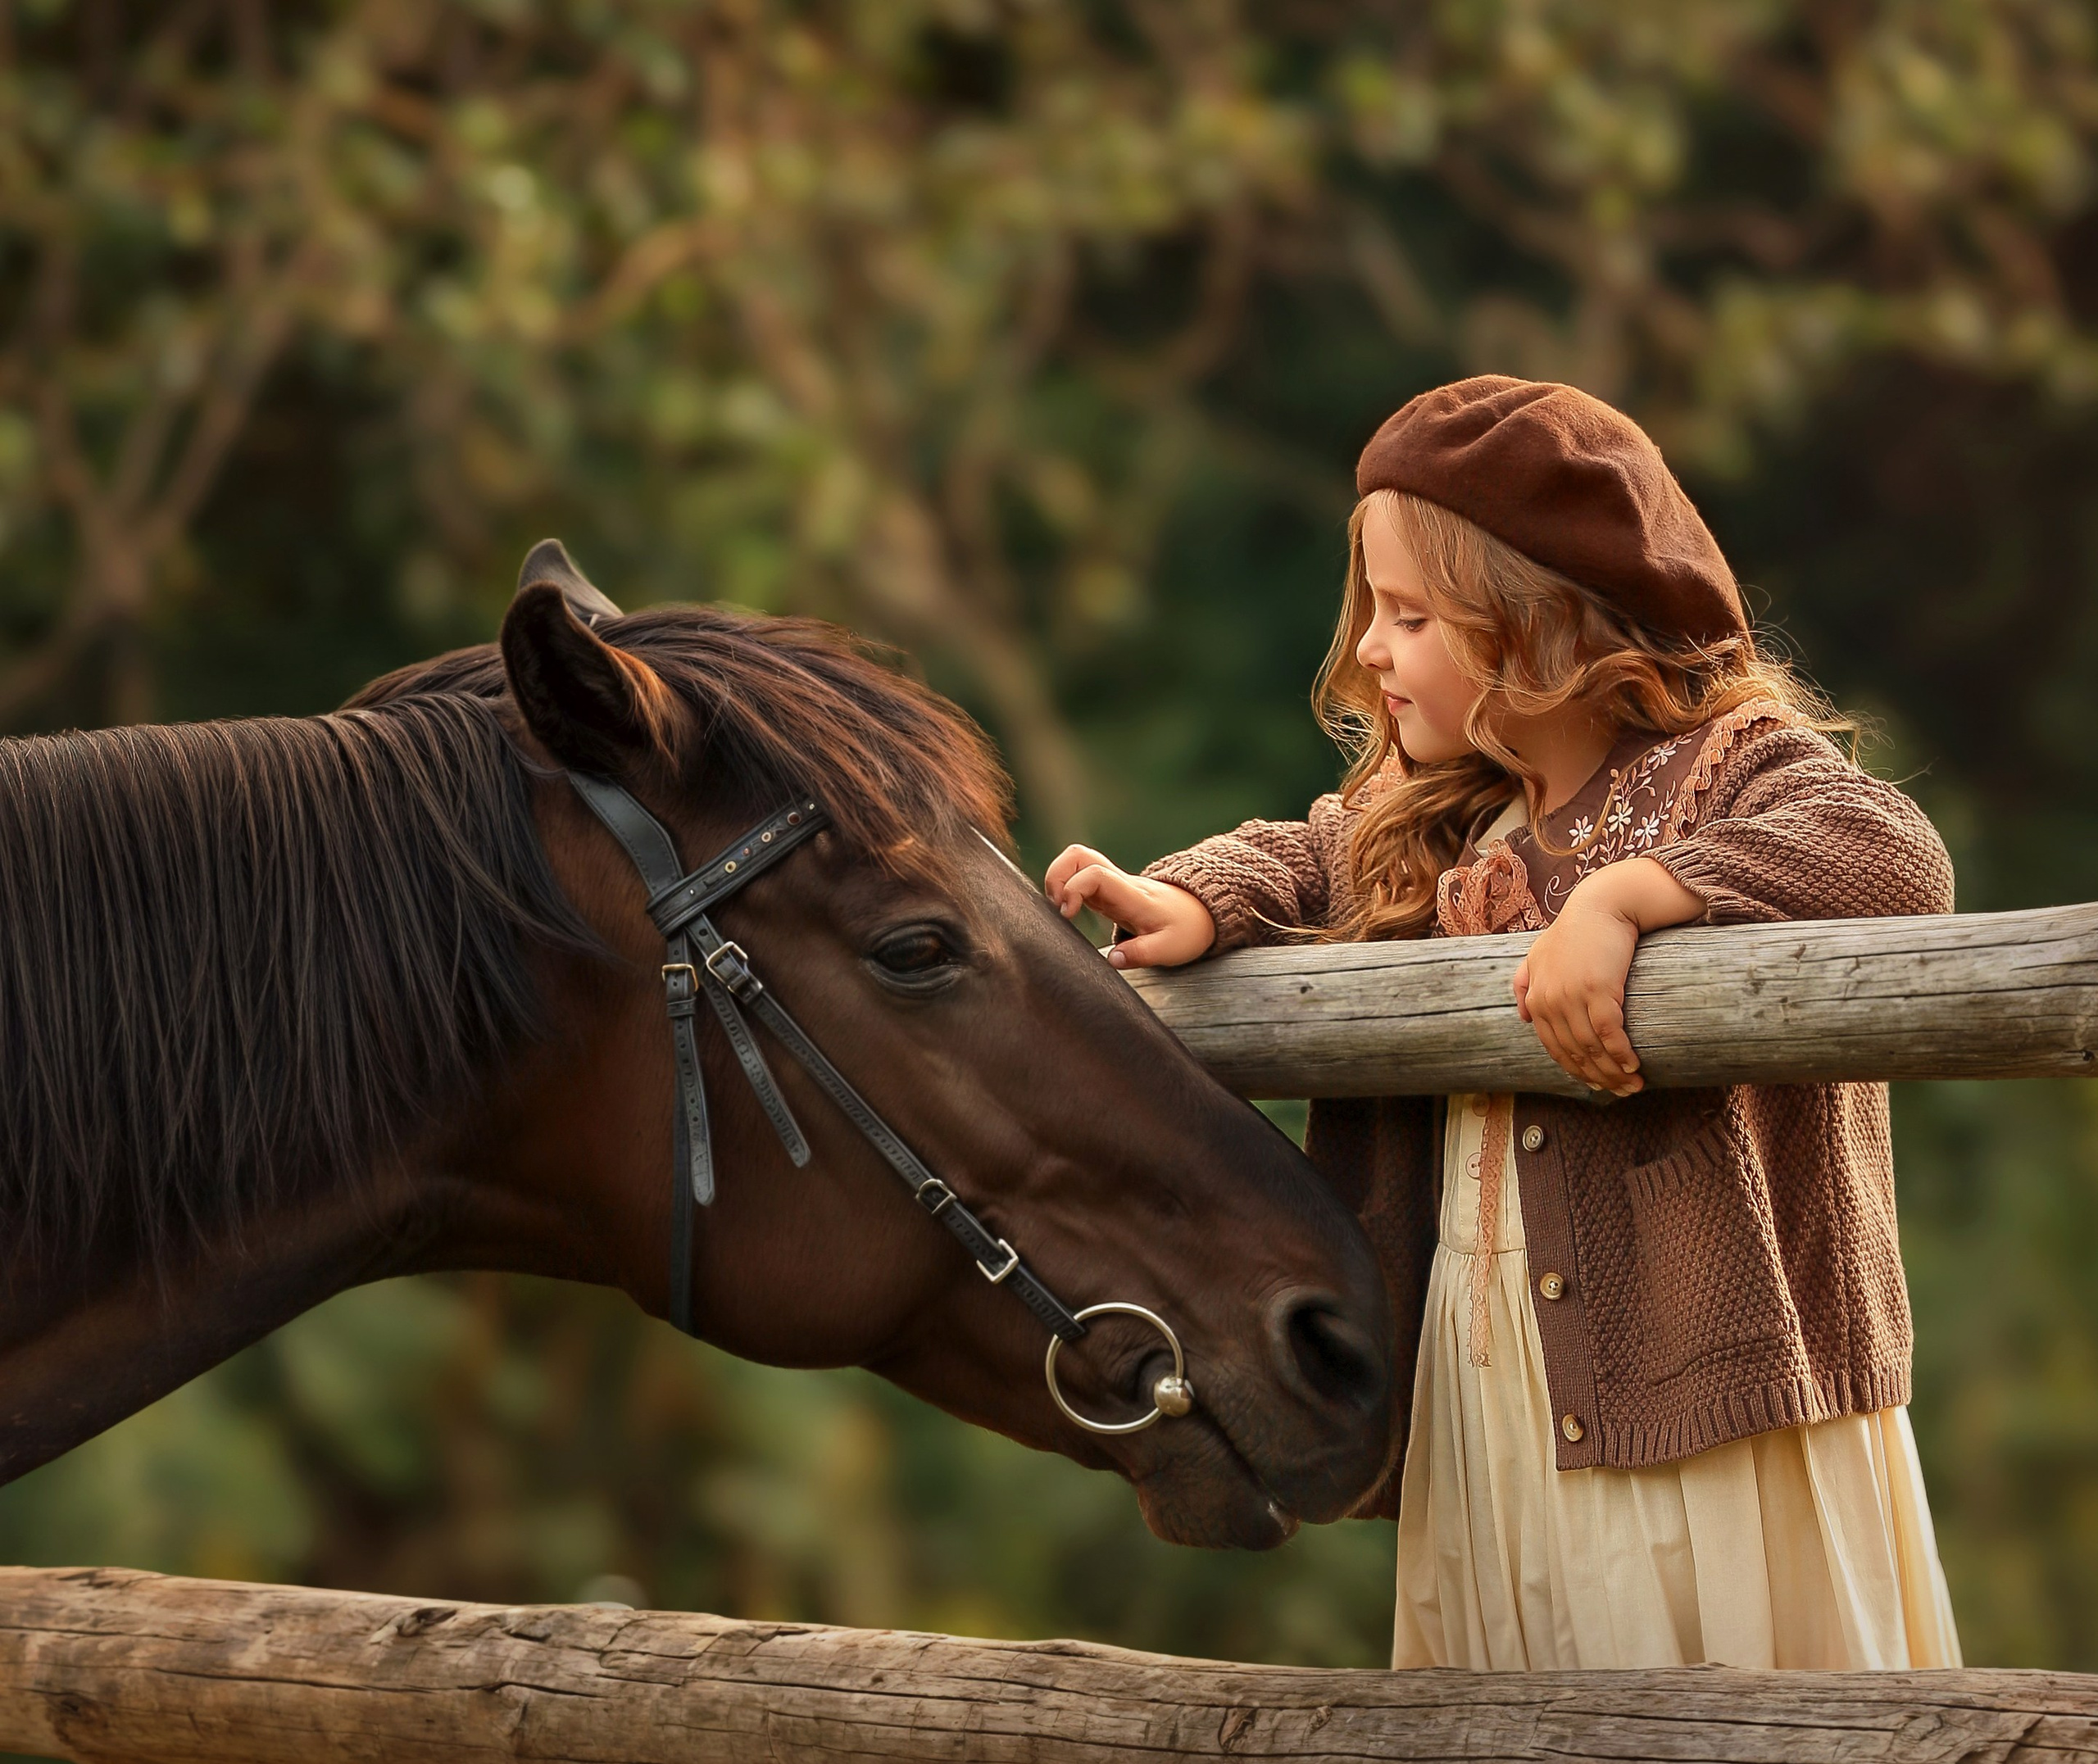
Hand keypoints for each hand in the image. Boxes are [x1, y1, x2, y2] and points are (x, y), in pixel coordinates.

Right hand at [1044, 845, 1215, 968]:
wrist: (1198, 914)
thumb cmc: (1184, 931)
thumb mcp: (1170, 948)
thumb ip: (1142, 954)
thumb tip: (1112, 959)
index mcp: (1131, 895)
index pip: (1095, 874)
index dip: (1073, 888)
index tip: (1068, 914)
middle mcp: (1118, 883)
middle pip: (1079, 855)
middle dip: (1056, 876)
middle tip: (1057, 908)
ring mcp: (1111, 883)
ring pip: (1076, 860)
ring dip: (1057, 879)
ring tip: (1060, 910)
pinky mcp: (1106, 890)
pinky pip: (1078, 875)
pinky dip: (1064, 887)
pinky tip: (1067, 911)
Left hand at [1511, 857, 1703, 1096]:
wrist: (1602, 906)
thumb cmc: (1573, 931)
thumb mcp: (1538, 954)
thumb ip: (1524, 984)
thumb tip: (1523, 1019)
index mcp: (1536, 999)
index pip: (1554, 1048)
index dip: (1576, 1071)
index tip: (1596, 1085)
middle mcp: (1550, 1001)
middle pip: (1574, 1053)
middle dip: (1599, 1078)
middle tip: (1621, 1092)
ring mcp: (1572, 996)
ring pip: (1592, 1048)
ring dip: (1614, 1072)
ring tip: (1633, 1085)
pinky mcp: (1598, 989)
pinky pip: (1609, 1033)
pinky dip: (1621, 1054)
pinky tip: (1634, 1065)